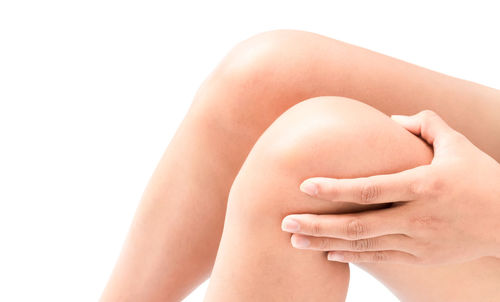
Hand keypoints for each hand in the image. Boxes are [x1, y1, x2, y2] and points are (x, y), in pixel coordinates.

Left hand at [281, 110, 499, 264]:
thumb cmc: (481, 178)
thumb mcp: (456, 144)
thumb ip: (424, 124)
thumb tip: (389, 120)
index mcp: (424, 184)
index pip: (370, 188)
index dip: (335, 187)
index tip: (304, 185)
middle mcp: (417, 216)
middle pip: (358, 224)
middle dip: (318, 224)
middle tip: (284, 221)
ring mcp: (418, 241)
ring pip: (364, 245)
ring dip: (326, 243)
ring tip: (294, 241)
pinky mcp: (420, 257)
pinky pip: (379, 259)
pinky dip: (351, 257)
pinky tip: (328, 253)